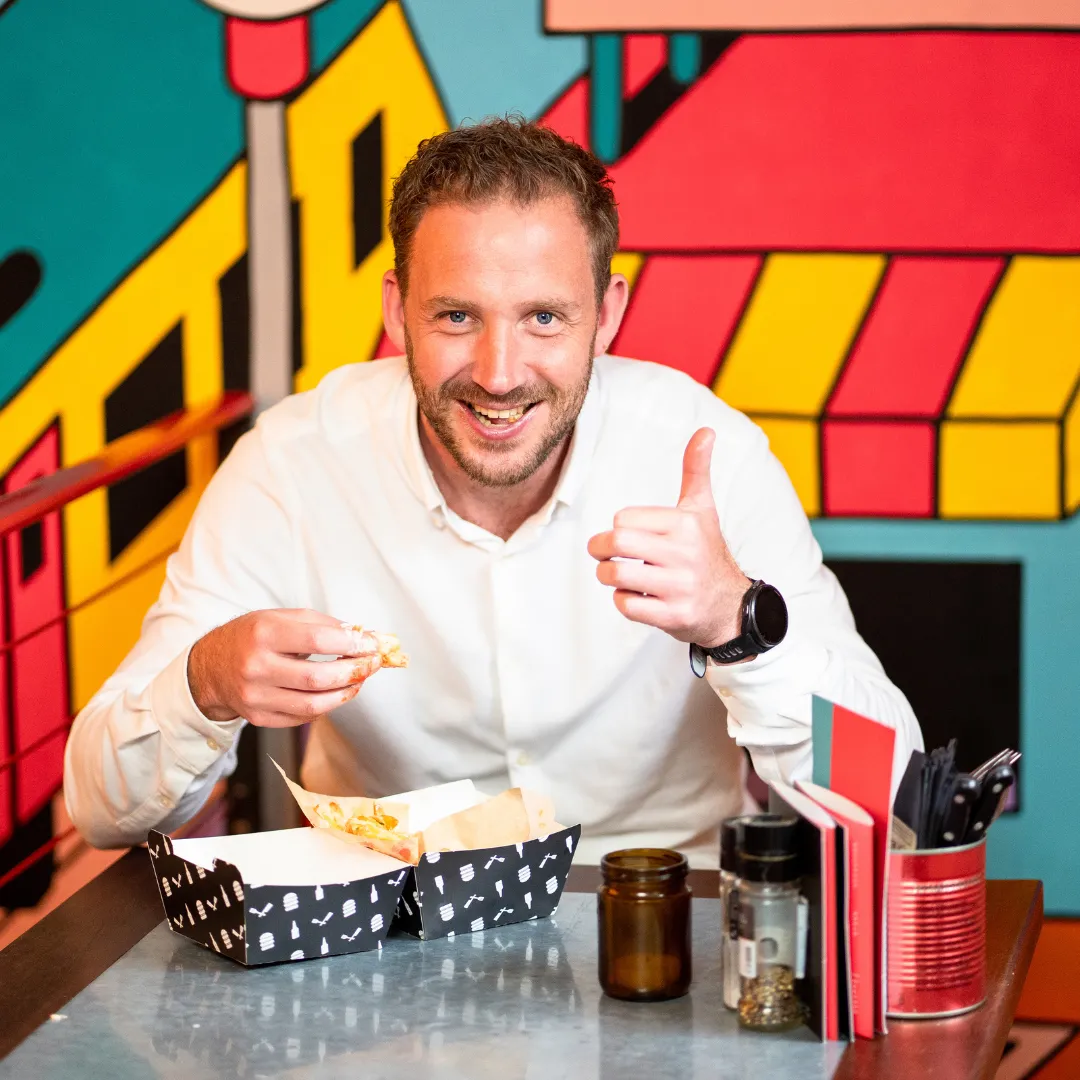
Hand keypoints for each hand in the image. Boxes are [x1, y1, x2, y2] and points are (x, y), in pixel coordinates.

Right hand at [188, 609, 381, 726]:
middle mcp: (256, 667)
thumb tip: (364, 636)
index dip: (352, 644)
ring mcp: (255, 697)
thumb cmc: (253, 636)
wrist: (211, 666)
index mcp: (264, 634)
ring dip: (345, 693)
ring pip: (313, 705)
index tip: (373, 644)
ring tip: (359, 680)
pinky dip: (325, 707)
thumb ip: (323, 624)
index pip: (318, 640)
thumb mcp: (281, 617)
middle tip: (374, 663)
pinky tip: (335, 693)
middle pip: (319, 678)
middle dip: (355, 671)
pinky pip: (301, 718)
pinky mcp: (258, 717)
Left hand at [588, 428, 751, 648]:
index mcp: (686, 524)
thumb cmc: (706, 552)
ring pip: (616, 576)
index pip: (624, 519)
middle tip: (601, 552)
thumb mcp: (702, 510)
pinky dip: (623, 601)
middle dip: (599, 548)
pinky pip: (626, 605)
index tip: (627, 533)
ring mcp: (680, 587)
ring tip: (616, 573)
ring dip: (607, 575)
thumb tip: (705, 431)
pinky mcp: (674, 616)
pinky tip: (637, 596)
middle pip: (617, 543)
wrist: (731, 607)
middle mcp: (685, 555)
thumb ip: (697, 470)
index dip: (618, 526)